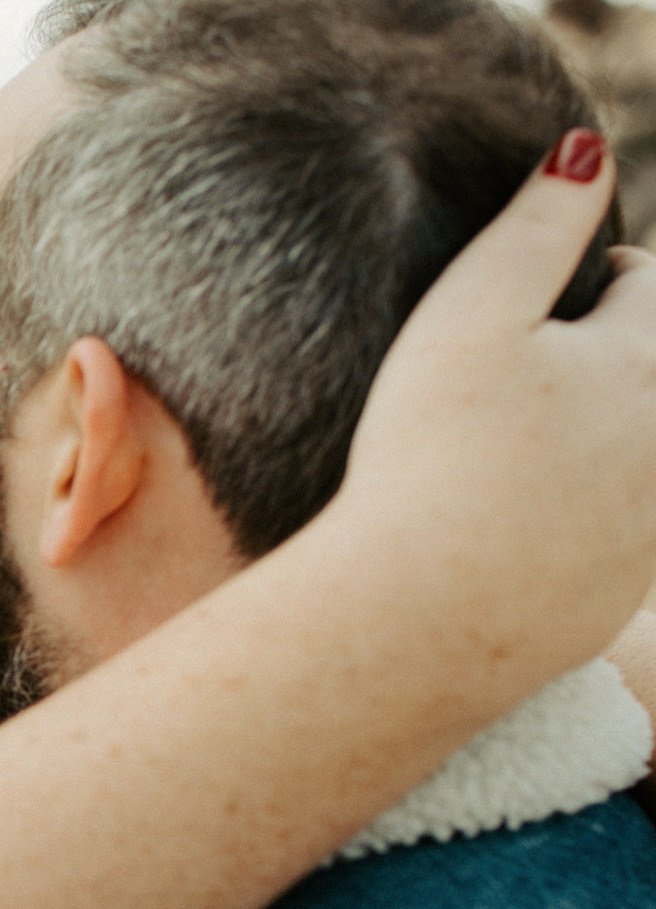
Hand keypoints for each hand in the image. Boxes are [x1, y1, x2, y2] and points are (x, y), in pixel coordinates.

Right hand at [337, 129, 655, 667]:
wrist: (419, 615)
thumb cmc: (428, 459)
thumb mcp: (468, 318)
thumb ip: (535, 226)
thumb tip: (588, 151)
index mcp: (645, 359)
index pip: (643, 285)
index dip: (596, 279)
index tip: (544, 299)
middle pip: (650, 368)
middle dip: (608, 357)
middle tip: (527, 371)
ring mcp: (654, 522)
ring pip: (638, 452)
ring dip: (602, 437)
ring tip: (523, 449)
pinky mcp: (626, 590)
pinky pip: (623, 533)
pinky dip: (586, 516)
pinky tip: (519, 523)